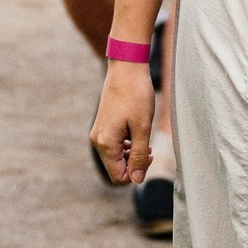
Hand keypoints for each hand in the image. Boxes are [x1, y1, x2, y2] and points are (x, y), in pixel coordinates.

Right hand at [89, 60, 154, 184]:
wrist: (126, 68)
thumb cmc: (136, 95)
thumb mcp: (142, 128)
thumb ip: (140, 156)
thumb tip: (137, 180)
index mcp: (105, 143)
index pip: (118, 176)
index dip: (136, 174)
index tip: (150, 157)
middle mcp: (97, 140)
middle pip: (116, 168)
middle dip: (134, 164)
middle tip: (150, 150)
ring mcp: (98, 132)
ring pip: (115, 157)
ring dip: (131, 155)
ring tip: (145, 141)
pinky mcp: (103, 124)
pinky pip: (113, 145)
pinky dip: (126, 145)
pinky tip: (137, 134)